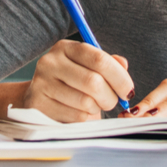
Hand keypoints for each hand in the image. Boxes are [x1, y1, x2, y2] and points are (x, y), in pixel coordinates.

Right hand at [19, 40, 133, 121]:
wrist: (39, 97)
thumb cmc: (70, 82)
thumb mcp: (87, 67)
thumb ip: (107, 64)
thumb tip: (123, 65)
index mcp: (66, 48)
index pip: (99, 59)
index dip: (120, 77)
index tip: (128, 91)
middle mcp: (50, 62)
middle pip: (94, 82)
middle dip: (111, 97)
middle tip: (112, 101)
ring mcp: (42, 84)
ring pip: (85, 102)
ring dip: (97, 108)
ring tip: (93, 105)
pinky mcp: (38, 105)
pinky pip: (75, 117)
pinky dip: (85, 118)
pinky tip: (79, 112)